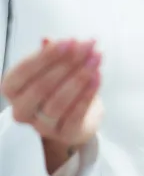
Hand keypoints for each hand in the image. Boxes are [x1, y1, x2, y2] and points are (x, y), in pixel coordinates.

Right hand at [0, 38, 102, 172]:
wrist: (77, 119)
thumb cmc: (60, 87)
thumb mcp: (54, 67)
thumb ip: (52, 54)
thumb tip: (48, 40)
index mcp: (12, 90)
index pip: (23, 71)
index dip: (47, 55)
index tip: (70, 41)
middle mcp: (21, 110)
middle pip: (41, 87)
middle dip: (67, 64)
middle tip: (88, 48)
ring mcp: (42, 126)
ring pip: (57, 102)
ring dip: (79, 78)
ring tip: (96, 60)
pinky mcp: (65, 135)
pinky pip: (75, 115)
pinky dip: (87, 94)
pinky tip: (98, 77)